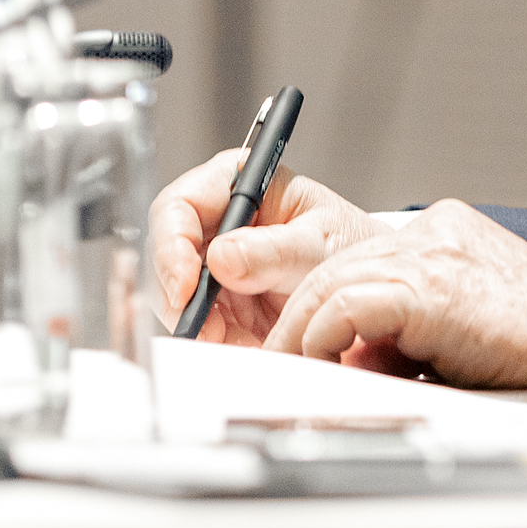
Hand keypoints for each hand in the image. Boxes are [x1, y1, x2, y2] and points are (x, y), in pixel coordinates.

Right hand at [149, 151, 383, 345]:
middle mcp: (214, 221)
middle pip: (163, 253)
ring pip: (170, 293)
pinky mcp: (213, 299)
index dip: (171, 244)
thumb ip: (275, 251)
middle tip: (201, 324)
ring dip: (193, 320)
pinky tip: (233, 343)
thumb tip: (221, 256)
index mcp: (236, 184)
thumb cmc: (347, 245)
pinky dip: (208, 336)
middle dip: (177, 293)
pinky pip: (192, 321)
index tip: (187, 283)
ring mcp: (209, 262)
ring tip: (226, 336)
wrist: (362, 286)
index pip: (178, 205)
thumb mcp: (320, 244)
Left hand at [264, 200, 526, 388]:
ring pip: (329, 279)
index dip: (324, 300)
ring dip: (300, 332)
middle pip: (334, 262)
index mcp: (447, 233)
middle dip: (297, 315)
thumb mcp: (466, 325)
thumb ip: (413, 327)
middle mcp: (436, 232)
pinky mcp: (431, 287)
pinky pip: (347, 306)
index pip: (361, 256)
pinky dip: (323, 339)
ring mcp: (433, 254)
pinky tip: (322, 366)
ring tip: (286, 369)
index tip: (305, 339)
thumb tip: (357, 357)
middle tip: (276, 358)